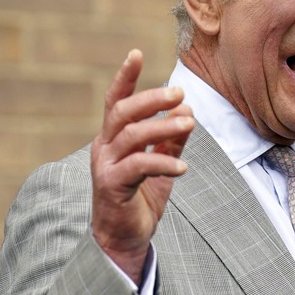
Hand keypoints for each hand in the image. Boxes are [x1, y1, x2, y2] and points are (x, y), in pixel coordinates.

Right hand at [90, 49, 193, 284]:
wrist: (124, 240)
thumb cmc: (140, 199)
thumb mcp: (161, 165)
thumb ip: (171, 140)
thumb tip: (187, 110)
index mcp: (112, 138)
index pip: (115, 101)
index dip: (125, 77)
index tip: (136, 53)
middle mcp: (104, 148)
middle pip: (122, 112)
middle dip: (150, 99)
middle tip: (179, 92)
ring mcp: (105, 167)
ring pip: (131, 136)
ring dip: (162, 127)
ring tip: (190, 122)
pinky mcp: (112, 187)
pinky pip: (139, 167)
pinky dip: (163, 164)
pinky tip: (183, 169)